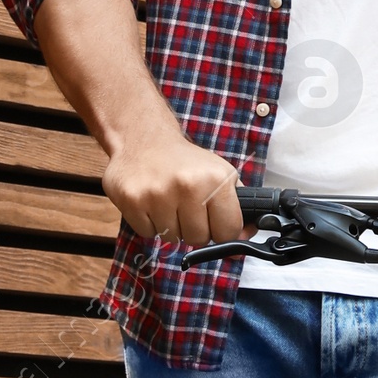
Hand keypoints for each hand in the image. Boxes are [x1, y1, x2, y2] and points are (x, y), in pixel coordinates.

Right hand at [102, 114, 242, 246]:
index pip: (228, 231)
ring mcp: (158, 194)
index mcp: (216, 179)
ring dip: (171, 226)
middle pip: (199, 239)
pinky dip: (150, 223)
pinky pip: (148, 233)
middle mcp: (189, 186)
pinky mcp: (132, 201)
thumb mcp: (220, 175)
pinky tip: (151, 202)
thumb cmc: (186, 163)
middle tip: (186, 207)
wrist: (144, 139)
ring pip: (173, 238)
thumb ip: (236, 208)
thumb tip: (245, 238)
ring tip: (168, 201)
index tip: (214, 219)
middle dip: (194, 228)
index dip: (222, 230)